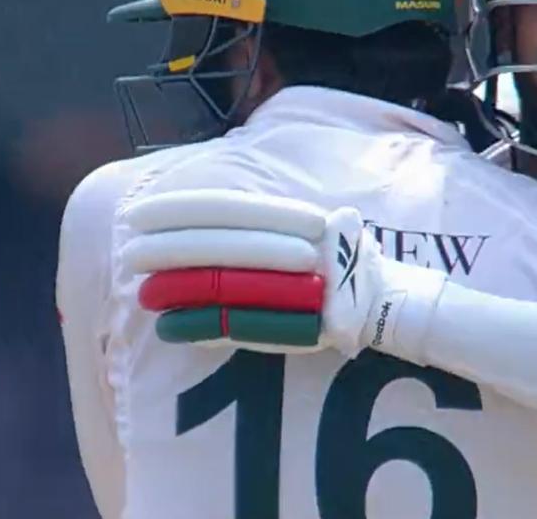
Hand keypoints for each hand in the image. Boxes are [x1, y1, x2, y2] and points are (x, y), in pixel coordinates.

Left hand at [120, 189, 445, 359]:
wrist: (406, 308)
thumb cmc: (358, 269)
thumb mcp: (326, 225)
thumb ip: (282, 220)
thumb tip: (227, 215)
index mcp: (305, 219)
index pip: (234, 208)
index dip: (184, 209)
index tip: (143, 212)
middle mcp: (305, 249)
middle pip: (224, 246)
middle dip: (171, 249)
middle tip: (130, 253)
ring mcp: (306, 288)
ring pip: (230, 285)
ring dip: (182, 290)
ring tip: (142, 294)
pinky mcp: (306, 326)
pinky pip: (246, 326)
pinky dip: (206, 326)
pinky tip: (171, 328)